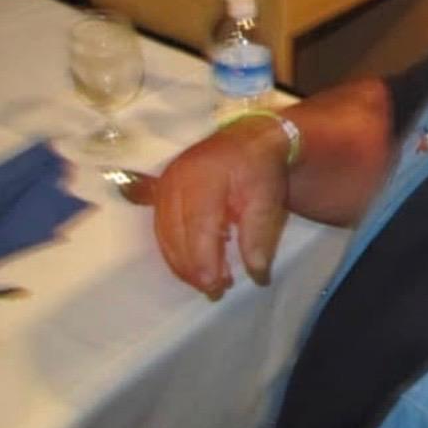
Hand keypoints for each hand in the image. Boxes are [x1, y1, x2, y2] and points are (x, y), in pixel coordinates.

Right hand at [153, 118, 291, 297]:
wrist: (247, 138)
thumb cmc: (259, 169)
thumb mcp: (267, 198)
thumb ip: (259, 234)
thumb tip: (257, 273)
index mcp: (205, 177)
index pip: (198, 225)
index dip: (203, 259)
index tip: (214, 285)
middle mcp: (176, 179)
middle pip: (177, 233)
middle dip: (192, 266)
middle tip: (214, 289)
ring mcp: (164, 184)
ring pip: (165, 234)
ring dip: (182, 262)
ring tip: (207, 281)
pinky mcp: (160, 191)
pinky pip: (160, 227)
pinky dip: (174, 249)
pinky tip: (192, 263)